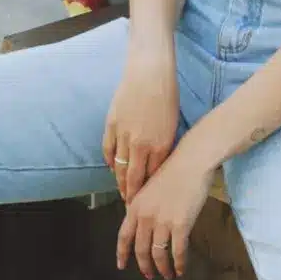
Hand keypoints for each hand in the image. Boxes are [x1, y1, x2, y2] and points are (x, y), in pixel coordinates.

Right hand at [103, 55, 178, 202]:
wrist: (149, 73)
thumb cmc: (167, 96)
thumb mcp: (172, 126)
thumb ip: (164, 147)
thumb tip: (157, 165)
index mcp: (160, 145)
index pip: (151, 177)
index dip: (148, 192)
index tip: (146, 202)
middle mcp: (141, 145)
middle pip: (133, 178)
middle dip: (131, 195)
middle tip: (130, 207)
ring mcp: (123, 135)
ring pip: (118, 168)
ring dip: (119, 182)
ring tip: (121, 192)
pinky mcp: (111, 125)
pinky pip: (108, 150)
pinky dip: (110, 162)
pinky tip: (112, 168)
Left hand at [116, 140, 214, 279]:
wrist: (191, 162)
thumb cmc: (174, 171)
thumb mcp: (150, 188)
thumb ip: (143, 207)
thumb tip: (143, 225)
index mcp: (135, 206)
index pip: (124, 236)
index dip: (122, 254)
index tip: (121, 266)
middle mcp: (145, 216)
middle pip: (141, 249)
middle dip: (145, 266)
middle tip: (149, 276)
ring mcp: (162, 221)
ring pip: (158, 254)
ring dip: (162, 268)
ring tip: (167, 275)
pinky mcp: (181, 225)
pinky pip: (177, 251)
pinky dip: (179, 263)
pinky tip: (181, 269)